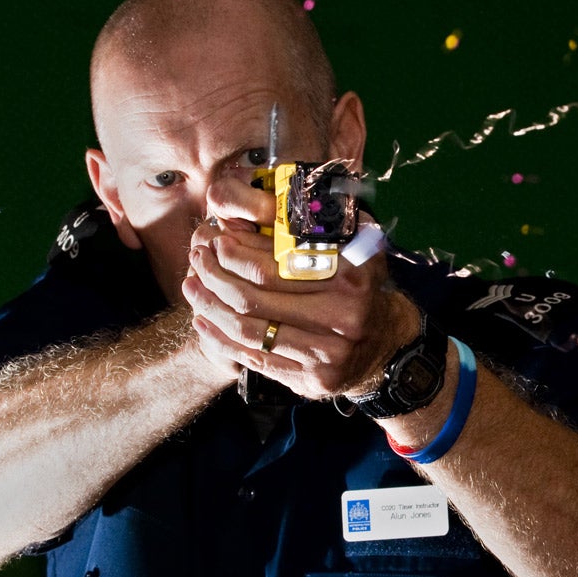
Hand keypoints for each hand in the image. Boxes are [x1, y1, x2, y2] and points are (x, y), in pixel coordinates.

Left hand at [182, 177, 416, 398]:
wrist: (385, 345)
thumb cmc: (359, 288)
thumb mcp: (358, 248)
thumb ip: (328, 223)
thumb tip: (281, 196)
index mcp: (351, 276)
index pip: (276, 265)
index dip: (237, 253)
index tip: (216, 240)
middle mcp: (344, 316)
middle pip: (256, 298)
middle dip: (216, 277)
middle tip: (197, 261)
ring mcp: (329, 353)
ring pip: (250, 330)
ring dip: (211, 307)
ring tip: (192, 287)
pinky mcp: (314, 380)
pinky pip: (256, 358)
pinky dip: (222, 339)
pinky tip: (205, 320)